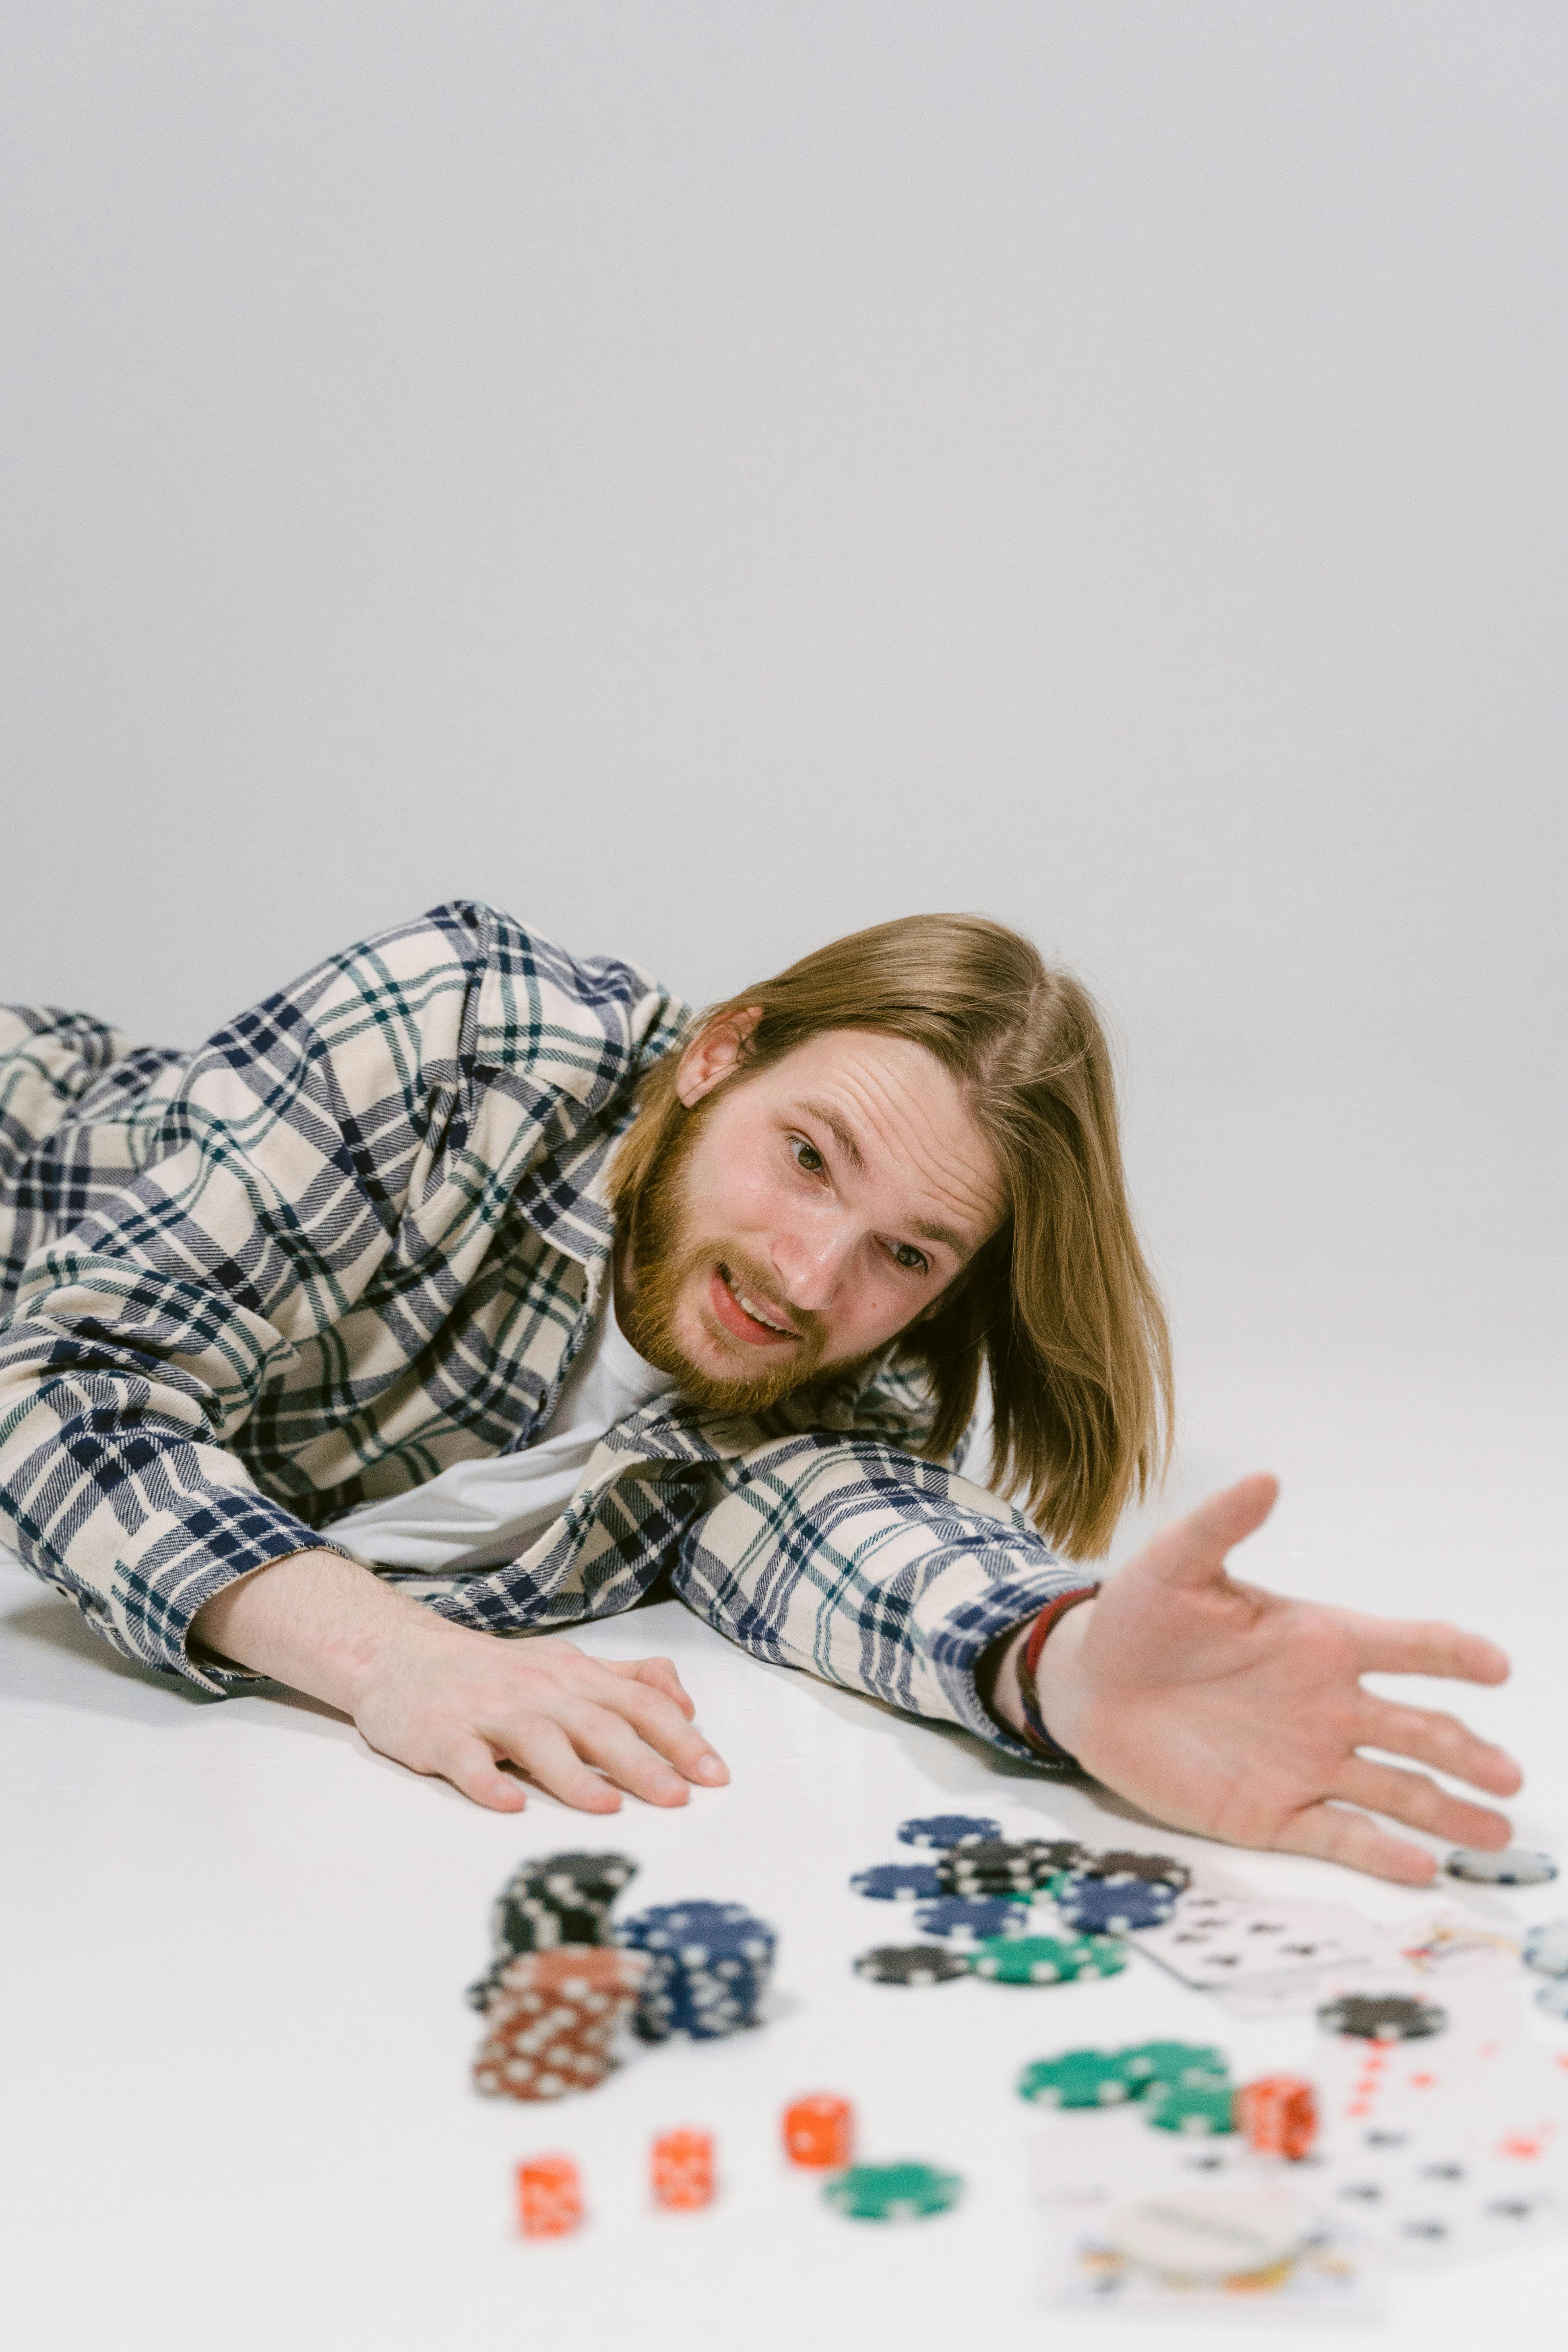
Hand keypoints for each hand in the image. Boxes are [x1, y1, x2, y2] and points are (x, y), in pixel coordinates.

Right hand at [192, 1549, 728, 1813]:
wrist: (401, 1654)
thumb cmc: (495, 1670)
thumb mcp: (566, 1665)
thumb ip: (628, 1681)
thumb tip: (686, 1702)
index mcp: (574, 1678)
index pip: (640, 1703)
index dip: (680, 1737)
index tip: (715, 1773)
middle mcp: (539, 1692)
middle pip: (599, 1725)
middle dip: (643, 1762)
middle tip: (680, 1797)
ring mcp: (488, 1713)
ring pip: (538, 1742)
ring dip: (573, 1776)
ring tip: (608, 1806)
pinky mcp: (441, 1735)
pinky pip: (467, 1761)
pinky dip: (489, 1782)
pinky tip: (511, 1804)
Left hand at [1035, 1474, 1520, 1883]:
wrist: (1089, 1685)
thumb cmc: (1141, 1618)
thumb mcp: (1176, 1566)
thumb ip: (1220, 1526)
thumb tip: (1263, 1479)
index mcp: (1317, 1641)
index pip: (1402, 1646)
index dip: (1451, 1653)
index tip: (1495, 1665)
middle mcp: (1327, 1706)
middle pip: (1415, 1729)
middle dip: (1465, 1751)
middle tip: (1509, 1774)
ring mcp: (1305, 1763)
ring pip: (1393, 1790)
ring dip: (1446, 1810)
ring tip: (1495, 1833)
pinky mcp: (1269, 1812)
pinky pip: (1334, 1835)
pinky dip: (1377, 1852)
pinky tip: (1418, 1866)